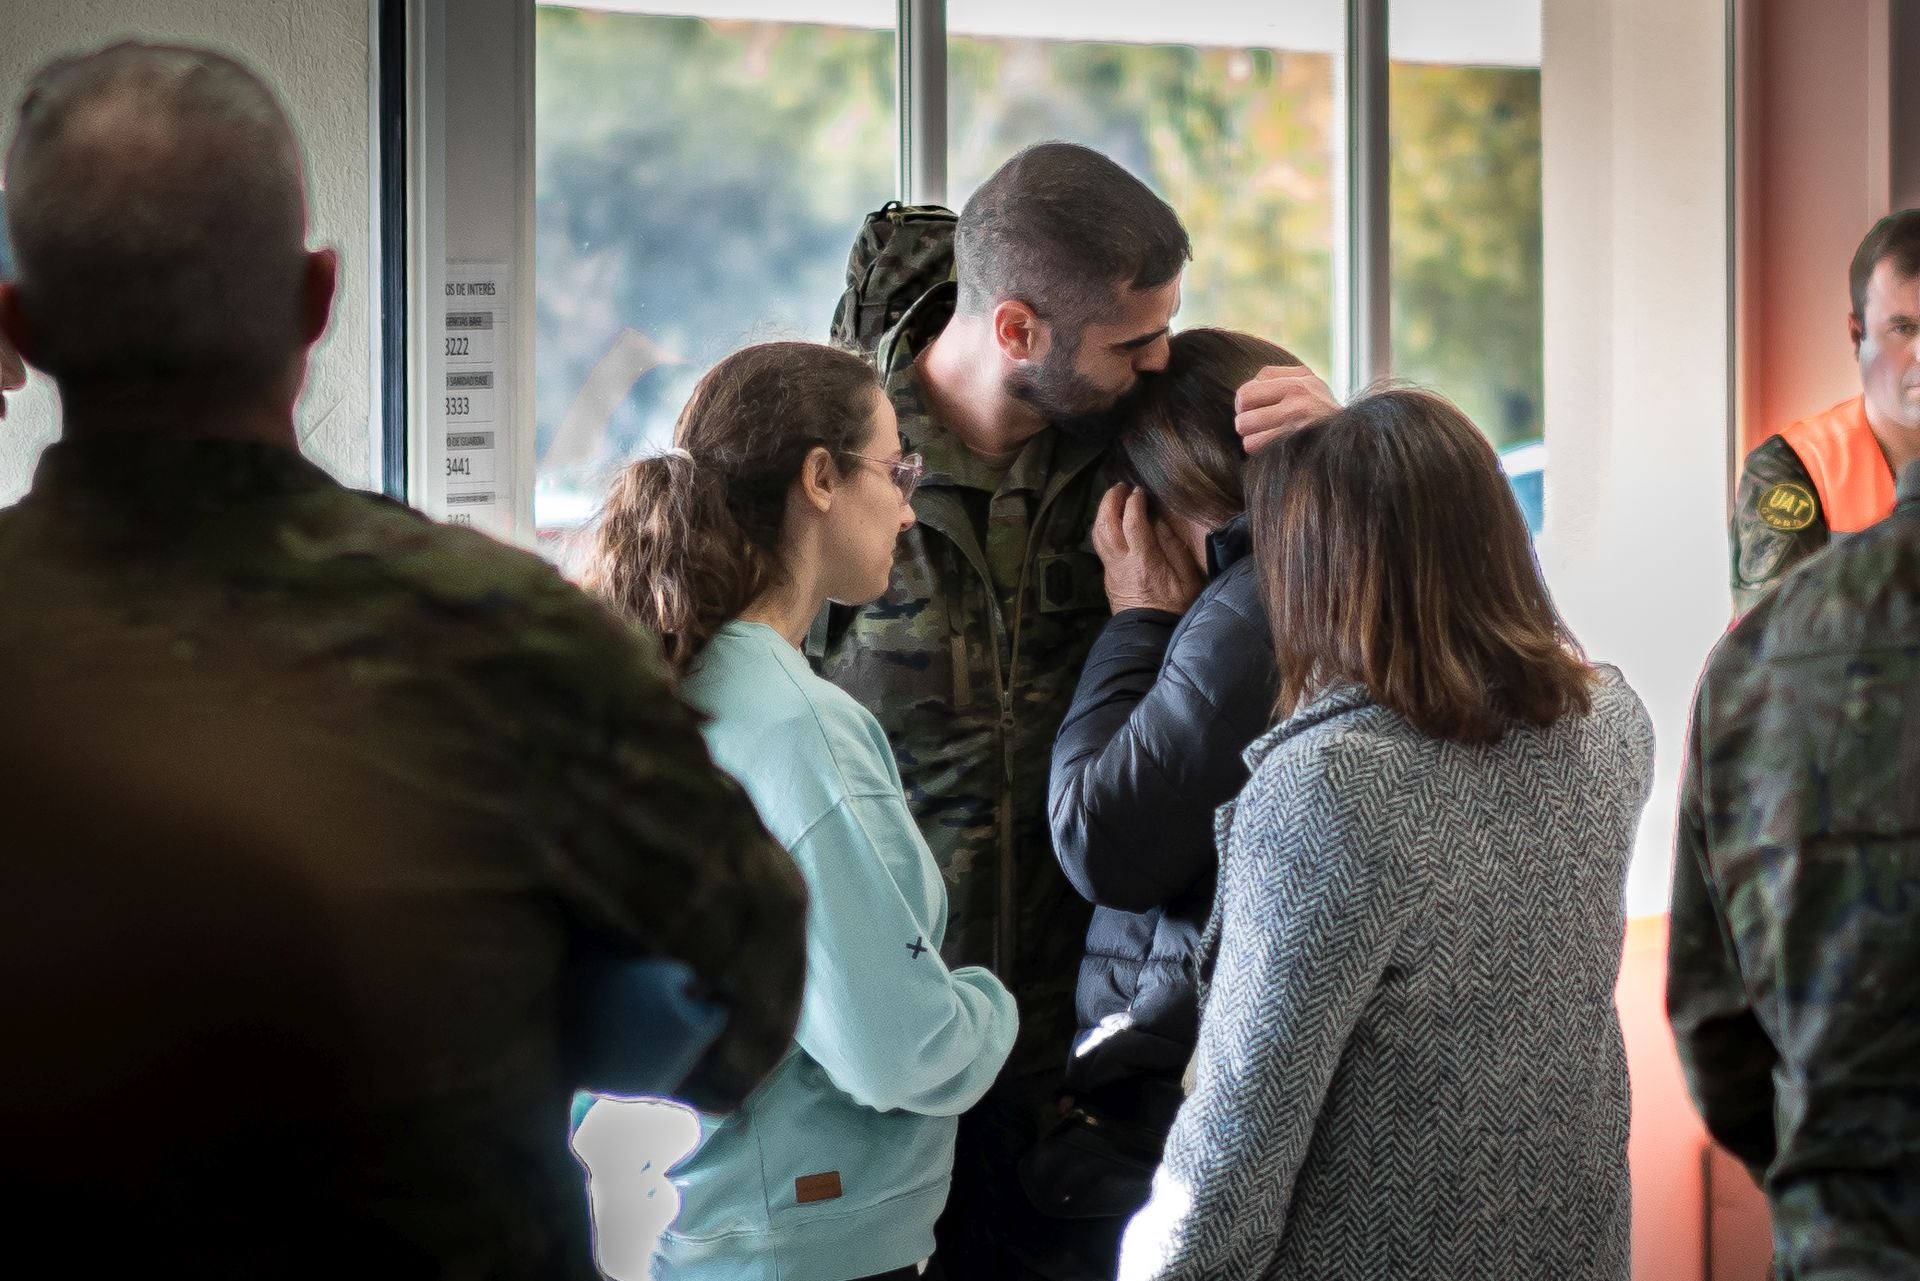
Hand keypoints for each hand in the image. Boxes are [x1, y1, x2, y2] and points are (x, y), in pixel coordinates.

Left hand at [1092, 483, 1205, 615]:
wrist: (1151, 636)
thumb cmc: (1175, 608)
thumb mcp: (1186, 577)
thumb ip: (1172, 546)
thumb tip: (1158, 520)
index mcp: (1144, 562)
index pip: (1132, 522)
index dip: (1134, 502)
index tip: (1139, 490)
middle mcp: (1121, 563)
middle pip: (1106, 524)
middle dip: (1110, 501)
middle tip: (1120, 486)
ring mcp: (1111, 571)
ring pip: (1098, 535)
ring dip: (1103, 513)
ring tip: (1113, 499)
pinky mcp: (1108, 577)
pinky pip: (1100, 546)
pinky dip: (1103, 528)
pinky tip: (1112, 522)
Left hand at [1235, 364, 1337, 452]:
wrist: (1354, 444)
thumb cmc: (1324, 419)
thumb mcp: (1311, 388)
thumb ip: (1280, 380)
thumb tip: (1246, 391)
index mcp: (1302, 377)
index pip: (1252, 382)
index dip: (1248, 401)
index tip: (1259, 411)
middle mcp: (1300, 391)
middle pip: (1242, 400)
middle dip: (1246, 417)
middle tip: (1259, 427)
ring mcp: (1296, 415)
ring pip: (1244, 424)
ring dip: (1251, 436)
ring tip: (1268, 439)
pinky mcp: (1292, 439)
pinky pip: (1253, 445)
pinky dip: (1258, 451)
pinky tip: (1274, 450)